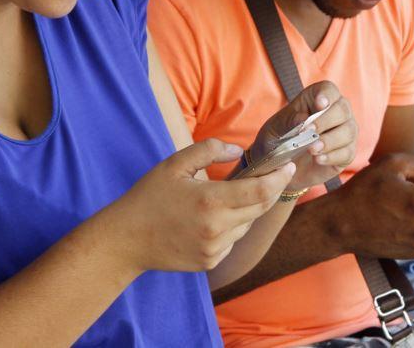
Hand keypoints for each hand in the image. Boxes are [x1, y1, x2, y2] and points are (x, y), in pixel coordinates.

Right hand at [107, 138, 295, 273]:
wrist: (125, 240)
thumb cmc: (148, 197)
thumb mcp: (175, 164)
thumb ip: (209, 151)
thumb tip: (238, 151)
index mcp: (211, 201)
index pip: (261, 191)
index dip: (279, 178)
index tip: (288, 166)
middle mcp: (217, 229)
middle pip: (260, 208)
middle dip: (270, 190)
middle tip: (273, 174)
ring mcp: (214, 249)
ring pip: (247, 224)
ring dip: (247, 209)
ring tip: (230, 195)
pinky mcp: (210, 262)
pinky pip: (233, 240)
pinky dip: (232, 226)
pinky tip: (213, 218)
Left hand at [249, 81, 357, 189]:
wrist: (280, 165)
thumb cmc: (279, 138)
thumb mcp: (276, 128)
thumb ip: (289, 121)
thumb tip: (303, 118)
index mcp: (318, 98)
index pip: (329, 90)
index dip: (326, 95)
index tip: (319, 104)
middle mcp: (337, 112)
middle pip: (343, 109)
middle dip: (326, 121)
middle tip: (309, 131)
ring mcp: (346, 132)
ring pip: (348, 131)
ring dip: (330, 140)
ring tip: (312, 149)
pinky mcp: (346, 152)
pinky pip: (347, 152)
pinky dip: (333, 156)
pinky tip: (318, 159)